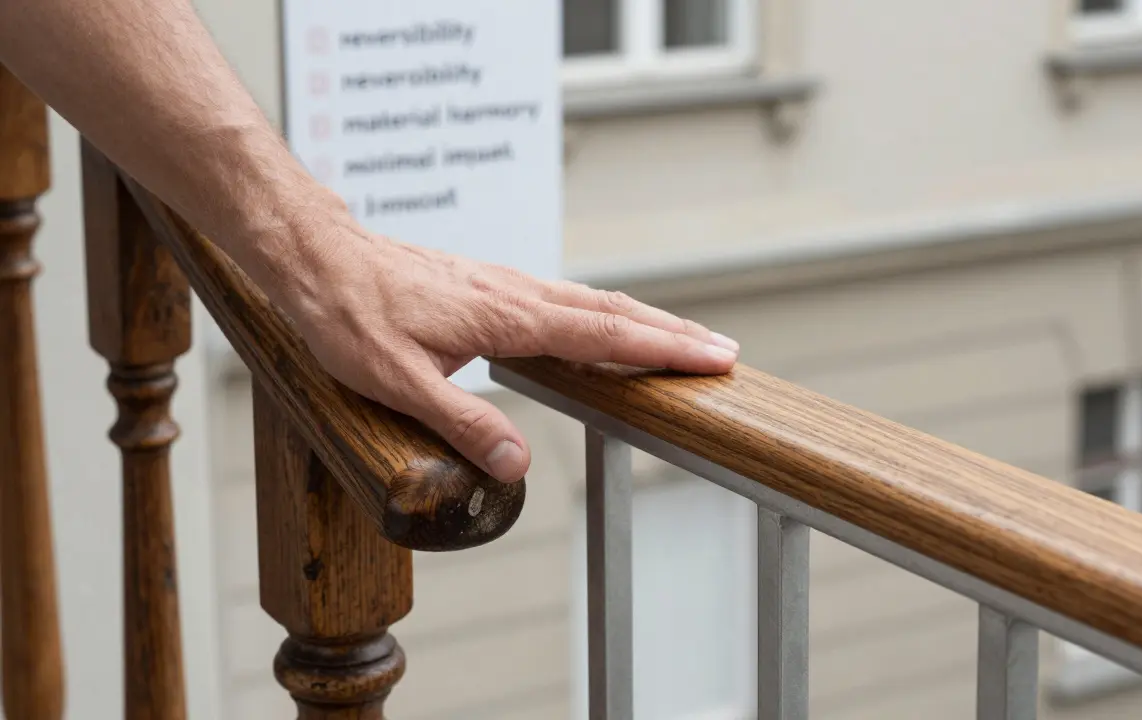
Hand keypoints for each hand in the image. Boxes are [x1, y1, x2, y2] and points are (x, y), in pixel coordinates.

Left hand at [276, 228, 738, 482]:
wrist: (320, 257)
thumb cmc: (351, 314)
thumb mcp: (398, 382)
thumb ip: (462, 423)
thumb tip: (516, 464)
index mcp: (506, 315)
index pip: (603, 335)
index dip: (662, 348)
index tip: (713, 356)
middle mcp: (516, 293)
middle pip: (613, 311)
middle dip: (672, 331)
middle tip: (724, 350)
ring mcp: (506, 283)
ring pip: (592, 301)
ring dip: (643, 321)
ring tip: (683, 340)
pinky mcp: (491, 284)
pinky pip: (565, 299)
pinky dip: (604, 315)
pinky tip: (606, 329)